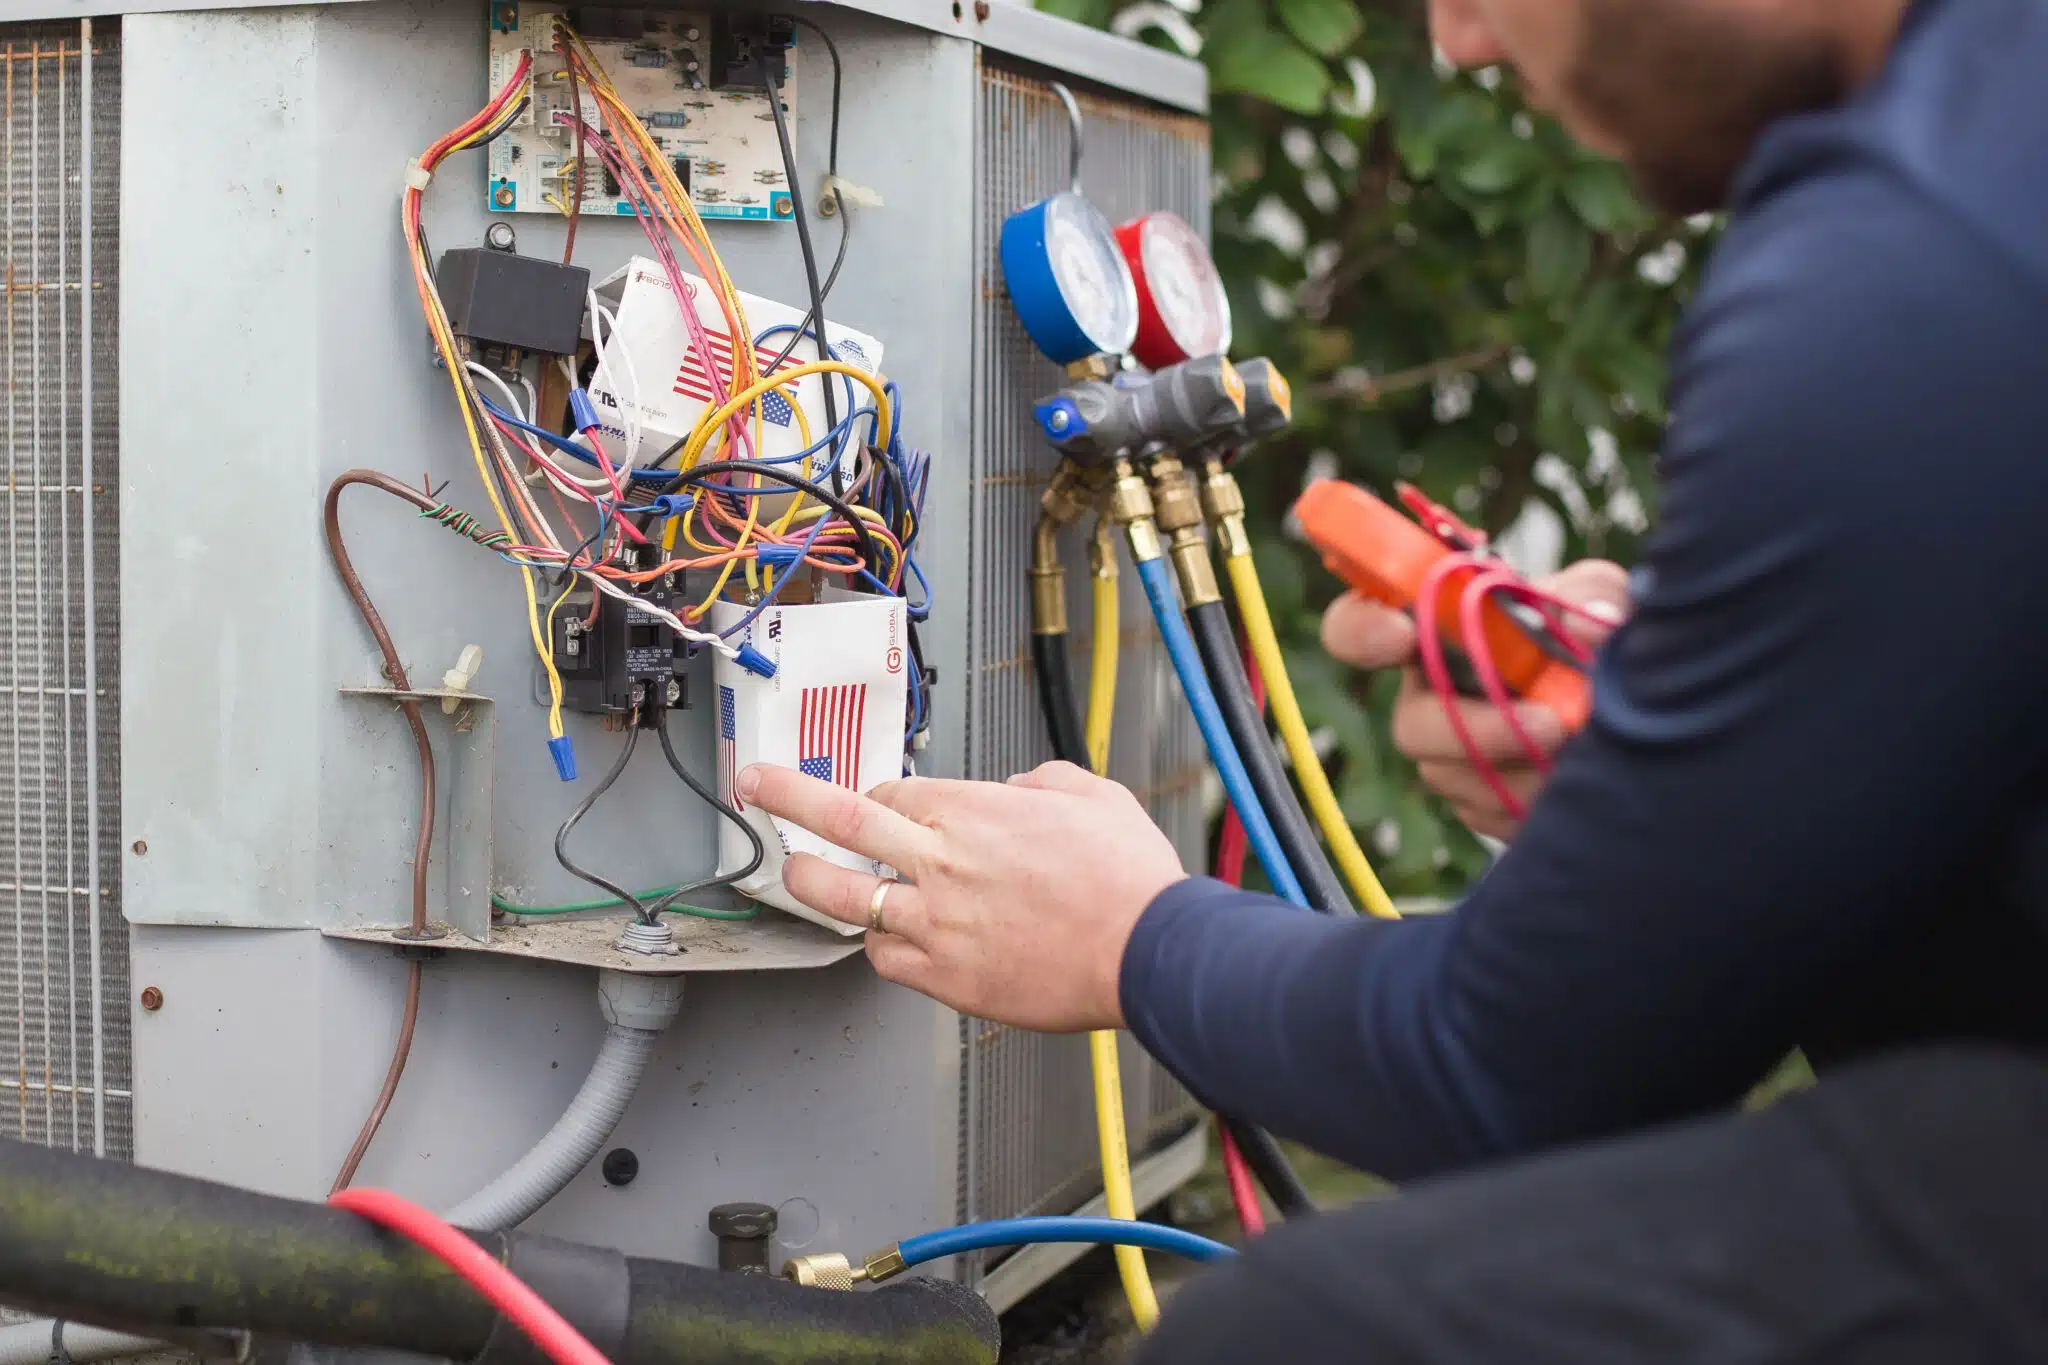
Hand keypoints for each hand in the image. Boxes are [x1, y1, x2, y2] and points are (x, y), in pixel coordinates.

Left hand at [736, 760, 1186, 1030]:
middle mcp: (941, 862)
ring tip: (795, 875)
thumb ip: (1040, 781)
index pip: (890, 791)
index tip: (869, 799)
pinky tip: (882, 938)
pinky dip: (876, 946)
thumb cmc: (1128, 880)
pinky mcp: (947, 977)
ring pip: (842, 898)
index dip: (877, 795)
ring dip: (810, 883)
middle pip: (839, 821)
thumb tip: (1016, 787)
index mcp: (972, 810)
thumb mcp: (1092, 794)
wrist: (1149, 951)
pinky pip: (883, 959)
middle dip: (786, 796)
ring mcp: (936, 923)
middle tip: (757, 785)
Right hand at [1321, 559, 1630, 838]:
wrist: (1622, 703)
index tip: (1401, 634)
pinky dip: (1541, 800)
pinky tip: (1578, 776)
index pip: (1356, 628)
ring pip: (1456, 778)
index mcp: (1433, 633)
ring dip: (1529, 769)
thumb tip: (1590, 626)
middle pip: (1412, 727)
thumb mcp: (1596, 595)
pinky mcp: (1477, 805)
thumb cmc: (1588, 631)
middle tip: (1556, 724)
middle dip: (1480, 730)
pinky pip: (1491, 817)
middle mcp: (1426, 697)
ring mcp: (1446, 757)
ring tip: (1591, 747)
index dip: (1361, 632)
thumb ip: (1590, 595)